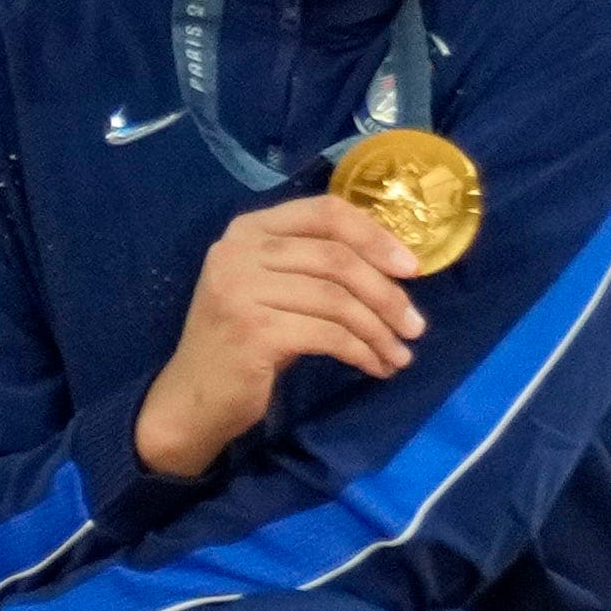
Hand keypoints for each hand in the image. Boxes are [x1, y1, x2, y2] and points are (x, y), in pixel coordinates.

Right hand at [135, 192, 425, 485]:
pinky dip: (361, 352)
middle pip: (337, 258)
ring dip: (379, 330)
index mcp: (249, 229)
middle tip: (416, 327)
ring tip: (400, 355)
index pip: (326, 212)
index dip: (376, 237)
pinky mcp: (252, 331)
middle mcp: (238, 251)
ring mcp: (240, 289)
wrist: (194, 397)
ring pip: (337, 299)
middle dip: (387, 294)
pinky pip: (328, 335)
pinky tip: (375, 367)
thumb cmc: (245, 342)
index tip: (412, 269)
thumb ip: (315, 265)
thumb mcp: (274, 288)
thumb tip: (395, 265)